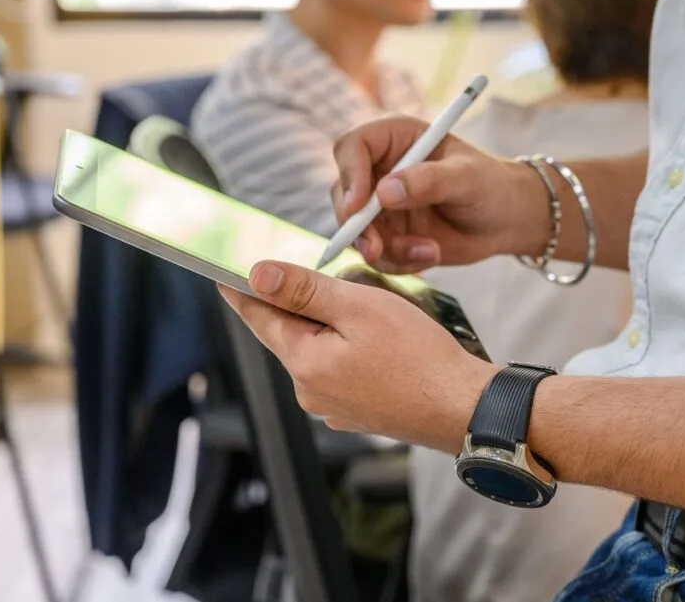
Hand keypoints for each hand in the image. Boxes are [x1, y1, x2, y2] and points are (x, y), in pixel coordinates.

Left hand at [219, 260, 497, 451]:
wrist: (461, 408)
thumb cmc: (419, 357)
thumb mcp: (359, 308)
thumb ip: (305, 290)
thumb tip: (257, 276)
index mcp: (305, 363)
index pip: (259, 318)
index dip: (242, 291)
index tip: (223, 273)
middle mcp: (310, 391)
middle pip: (291, 334)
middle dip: (302, 304)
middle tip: (325, 278)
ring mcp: (333, 406)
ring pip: (319, 351)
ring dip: (331, 327)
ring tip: (368, 311)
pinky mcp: (356, 412)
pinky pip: (340, 371)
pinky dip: (349, 350)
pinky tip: (379, 342)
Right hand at [331, 116, 548, 273]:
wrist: (506, 220)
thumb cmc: (491, 185)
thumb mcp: (466, 178)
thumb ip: (428, 181)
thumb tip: (385, 192)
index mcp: (396, 139)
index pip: (352, 148)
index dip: (349, 174)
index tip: (359, 206)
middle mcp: (381, 170)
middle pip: (343, 193)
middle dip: (356, 225)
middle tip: (376, 249)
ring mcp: (382, 206)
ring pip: (357, 231)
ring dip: (386, 249)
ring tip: (428, 250)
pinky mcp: (389, 235)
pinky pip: (378, 254)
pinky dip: (400, 262)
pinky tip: (431, 254)